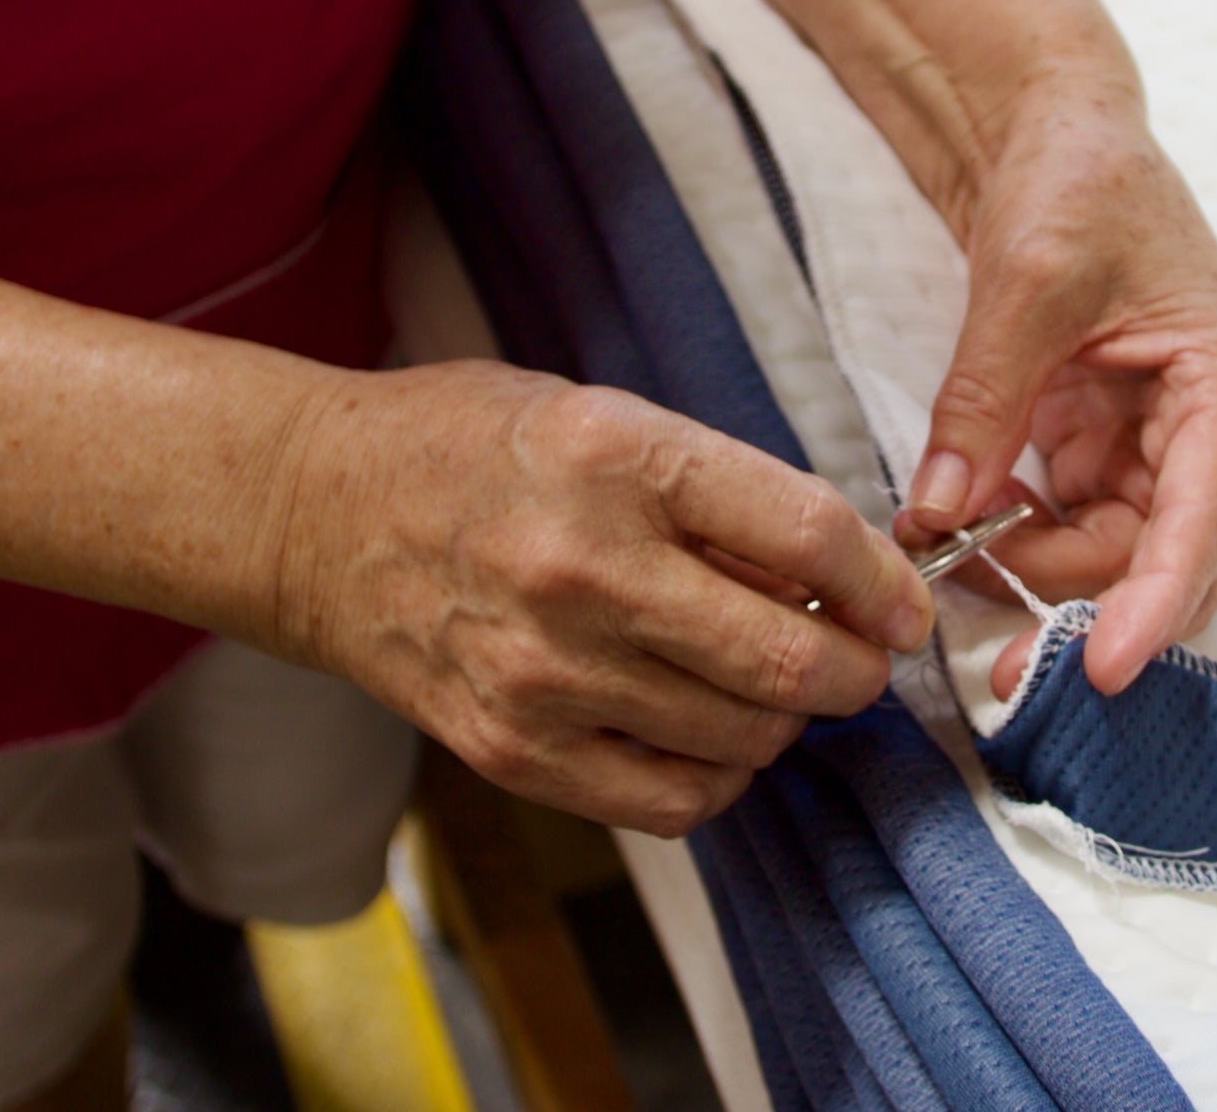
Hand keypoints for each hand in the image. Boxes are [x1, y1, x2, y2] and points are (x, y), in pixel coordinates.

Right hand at [278, 361, 932, 834]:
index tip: (903, 604)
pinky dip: (720, 776)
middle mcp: (583, 569)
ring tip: (770, 683)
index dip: (885, 583)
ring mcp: (543, 672)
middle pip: (791, 658)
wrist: (313, 512)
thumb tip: (845, 573)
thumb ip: (722, 490)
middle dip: (858, 670)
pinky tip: (709, 733)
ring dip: (789, 719)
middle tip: (861, 659)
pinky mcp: (512, 750)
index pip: (808, 536)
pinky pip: (674, 802)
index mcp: (619, 457)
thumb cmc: (474, 450)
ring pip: (746, 738)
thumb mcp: (606, 415)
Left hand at [900, 118, 1216, 697]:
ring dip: (1035, 577)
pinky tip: (963, 523)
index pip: (1204, 521)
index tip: (1101, 668)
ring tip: (950, 553)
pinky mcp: (1105, 450)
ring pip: (1112, 560)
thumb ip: (984, 401)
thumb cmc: (1076, 181)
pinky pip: (1069, 528)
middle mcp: (1207, 431)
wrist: (1055, 137)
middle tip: (998, 665)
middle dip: (1082, 612)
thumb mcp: (1025, 282)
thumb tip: (938, 516)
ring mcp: (1156, 446)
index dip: (1157, 605)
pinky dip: (1015, 540)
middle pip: (1162, 562)